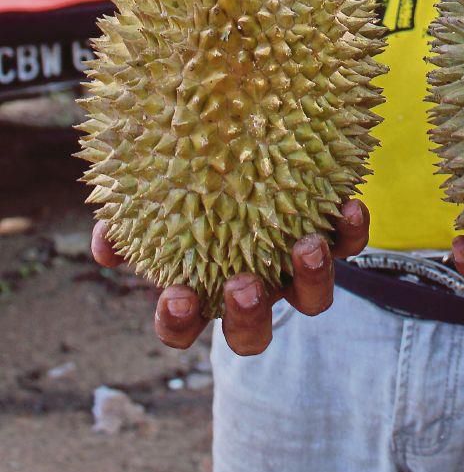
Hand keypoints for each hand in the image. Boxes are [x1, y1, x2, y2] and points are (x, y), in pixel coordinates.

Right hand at [90, 199, 370, 355]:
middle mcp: (252, 287)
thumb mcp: (156, 189)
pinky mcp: (332, 238)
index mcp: (202, 284)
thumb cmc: (193, 176)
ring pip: (309, 299)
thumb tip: (105, 241)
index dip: (178, 322)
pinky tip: (348, 205)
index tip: (175, 297)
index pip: (183, 325)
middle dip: (248, 316)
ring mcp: (292, 268)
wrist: (254, 139)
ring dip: (310, 279)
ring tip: (305, 245)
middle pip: (252, 332)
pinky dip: (350, 232)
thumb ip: (128, 213)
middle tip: (243, 284)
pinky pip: (347, 246)